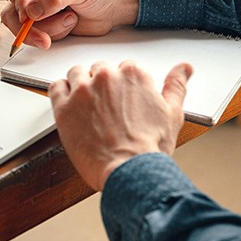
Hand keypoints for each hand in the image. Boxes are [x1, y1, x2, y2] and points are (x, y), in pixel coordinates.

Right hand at [0, 0, 138, 48]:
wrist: (117, 4)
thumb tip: (31, 11)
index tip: (28, 12)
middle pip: (11, 12)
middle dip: (26, 28)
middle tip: (42, 37)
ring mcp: (40, 10)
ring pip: (25, 28)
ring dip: (48, 30)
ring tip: (70, 19)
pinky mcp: (47, 25)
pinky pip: (39, 36)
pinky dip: (55, 34)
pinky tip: (71, 23)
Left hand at [48, 61, 192, 190]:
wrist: (130, 172)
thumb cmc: (150, 148)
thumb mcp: (172, 113)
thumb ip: (176, 85)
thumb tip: (184, 68)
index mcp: (133, 74)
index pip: (122, 68)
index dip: (121, 87)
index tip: (120, 102)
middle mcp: (106, 76)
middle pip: (98, 70)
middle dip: (101, 86)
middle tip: (105, 109)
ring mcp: (83, 90)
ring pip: (76, 75)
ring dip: (79, 87)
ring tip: (86, 108)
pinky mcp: (64, 107)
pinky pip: (56, 88)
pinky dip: (61, 94)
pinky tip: (69, 107)